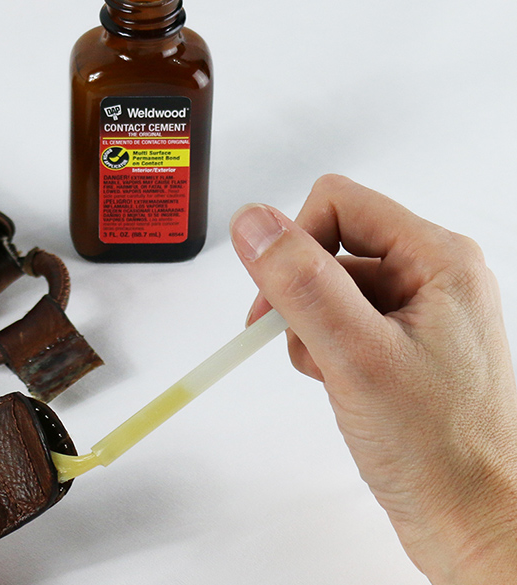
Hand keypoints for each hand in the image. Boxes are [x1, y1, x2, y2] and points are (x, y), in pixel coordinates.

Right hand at [229, 175, 516, 583]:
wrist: (473, 522)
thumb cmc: (441, 451)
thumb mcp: (357, 356)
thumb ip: (301, 282)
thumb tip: (253, 223)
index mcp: (439, 260)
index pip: (337, 204)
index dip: (295, 243)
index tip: (275, 296)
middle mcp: (433, 278)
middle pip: (330, 246)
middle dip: (302, 298)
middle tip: (308, 347)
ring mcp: (419, 314)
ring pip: (329, 289)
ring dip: (311, 331)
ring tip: (334, 376)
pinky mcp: (403, 347)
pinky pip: (340, 325)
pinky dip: (323, 352)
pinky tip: (339, 385)